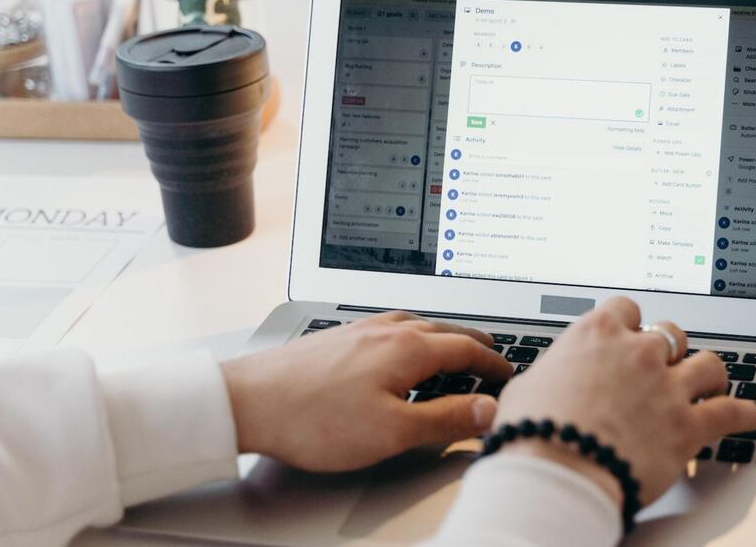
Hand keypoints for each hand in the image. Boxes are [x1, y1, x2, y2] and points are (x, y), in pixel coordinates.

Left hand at [221, 311, 512, 470]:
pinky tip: (399, 344)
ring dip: (444, 335)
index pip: (467, 351)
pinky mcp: (337, 336)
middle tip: (493, 354)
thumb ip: (446, 419)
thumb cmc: (314, 419)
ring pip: (417, 324)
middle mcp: (388, 330)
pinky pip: (391, 326)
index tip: (510, 374)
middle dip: (474, 343)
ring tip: (453, 346)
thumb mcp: (392, 432)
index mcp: (409, 348)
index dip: (494, 364)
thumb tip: (491, 410)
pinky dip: (413, 333)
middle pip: (446, 330)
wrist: (246, 400)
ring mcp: (360, 329)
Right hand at [493, 297, 755, 506]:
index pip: (625, 309)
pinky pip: (730, 412)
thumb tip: (546, 381)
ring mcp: (667, 387)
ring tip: (710, 384)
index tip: (628, 335)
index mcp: (597, 334)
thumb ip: (551, 374)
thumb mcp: (528, 387)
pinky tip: (751, 415)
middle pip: (670, 333)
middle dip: (670, 349)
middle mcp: (638, 352)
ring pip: (708, 365)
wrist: (557, 472)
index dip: (629, 325)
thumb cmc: (534, 431)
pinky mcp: (688, 426)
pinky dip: (744, 414)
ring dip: (709, 375)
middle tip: (665, 365)